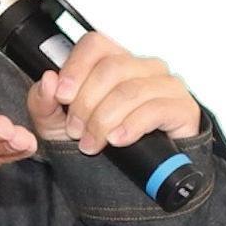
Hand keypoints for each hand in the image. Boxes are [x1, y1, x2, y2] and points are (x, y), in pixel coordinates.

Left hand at [25, 30, 201, 153]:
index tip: (62, 96)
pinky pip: (156, 108)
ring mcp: (166, 85)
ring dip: (104, 120)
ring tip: (93, 144)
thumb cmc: (99, 142)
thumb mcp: (58, 126)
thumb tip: (48, 80)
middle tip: (76, 131)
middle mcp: (143, 67)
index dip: (75, 68)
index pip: (96, 44)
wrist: (131, 180)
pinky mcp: (182, 108)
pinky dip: (132, 125)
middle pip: (111, 68)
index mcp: (114, 62)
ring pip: (130, 90)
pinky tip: (118, 140)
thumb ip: (43, 103)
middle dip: (86, 103)